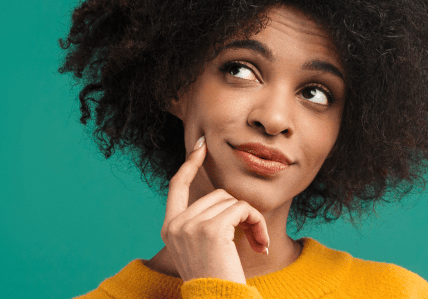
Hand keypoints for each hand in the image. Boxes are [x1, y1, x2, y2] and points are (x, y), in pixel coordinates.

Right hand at [161, 136, 270, 283]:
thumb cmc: (216, 280)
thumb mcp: (201, 249)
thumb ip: (202, 223)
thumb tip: (221, 197)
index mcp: (169, 228)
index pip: (176, 186)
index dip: (189, 164)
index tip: (200, 147)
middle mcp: (176, 225)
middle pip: (216, 195)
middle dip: (239, 211)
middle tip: (253, 237)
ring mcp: (191, 226)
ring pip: (231, 201)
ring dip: (251, 220)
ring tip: (256, 243)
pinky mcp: (211, 229)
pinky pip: (242, 209)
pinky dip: (256, 223)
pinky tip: (259, 244)